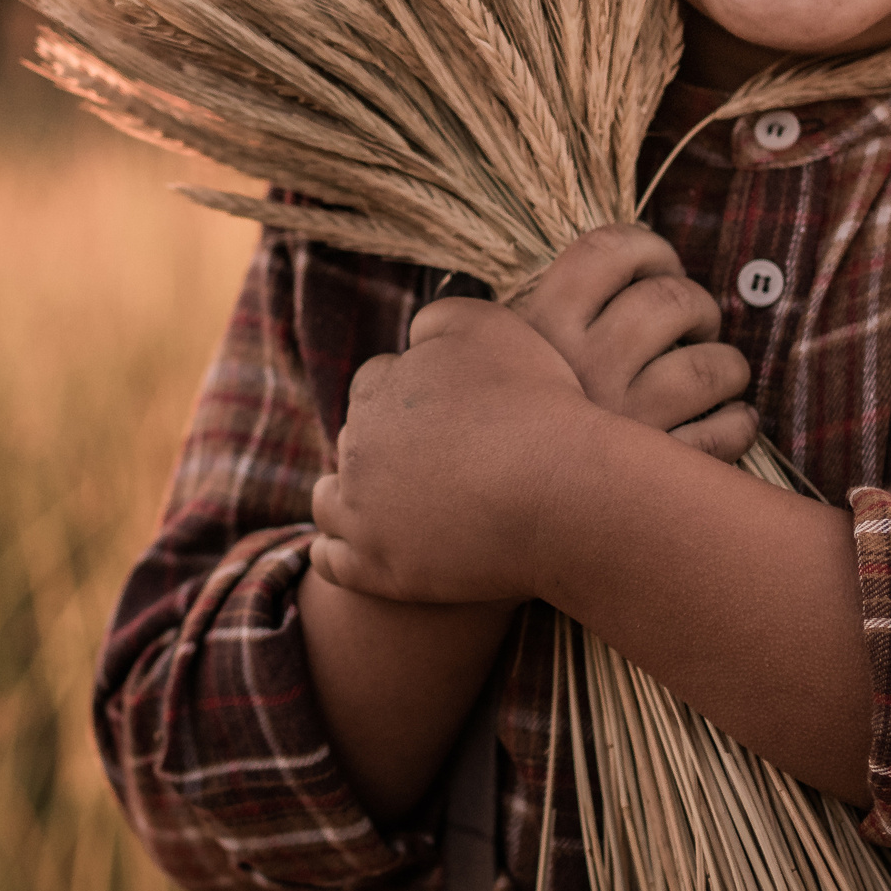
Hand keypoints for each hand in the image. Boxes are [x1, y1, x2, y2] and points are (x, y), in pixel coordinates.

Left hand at [310, 297, 598, 604]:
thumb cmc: (535, 404)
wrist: (561, 490)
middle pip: (355, 439)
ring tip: (379, 503)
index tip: (442, 411)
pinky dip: (334, 553)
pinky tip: (352, 550)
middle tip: (427, 458)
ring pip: (330, 500)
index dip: (408, 393)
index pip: (375, 383)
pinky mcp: (376, 571)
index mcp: (378, 391)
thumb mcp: (486, 325)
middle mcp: (357, 449)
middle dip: (381, 443)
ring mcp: (362, 515)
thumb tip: (410, 337)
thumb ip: (436, 320)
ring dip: (345, 496)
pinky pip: (330, 563)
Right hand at [515, 224, 756, 462]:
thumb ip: (565, 307)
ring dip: (729, 365)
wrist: (504, 495)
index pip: (606, 250)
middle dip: (699, 307)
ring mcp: (617, 422)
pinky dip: (739, 423)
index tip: (661, 269)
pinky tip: (734, 419)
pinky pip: (721, 434)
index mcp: (543, 327)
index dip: (650, 249)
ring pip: (707, 368)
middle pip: (669, 300)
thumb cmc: (529, 415)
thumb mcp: (522, 352)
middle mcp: (578, 369)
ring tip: (722, 374)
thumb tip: (644, 267)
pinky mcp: (649, 472)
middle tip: (695, 328)